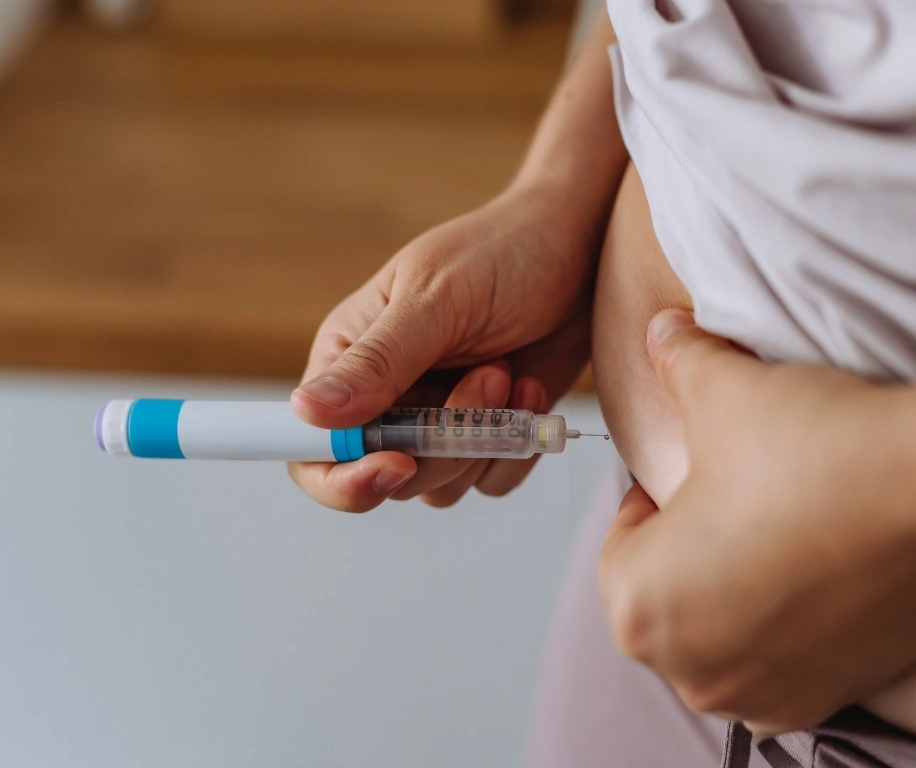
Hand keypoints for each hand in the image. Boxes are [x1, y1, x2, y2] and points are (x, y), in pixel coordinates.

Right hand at [289, 183, 596, 510]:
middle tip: (490, 376)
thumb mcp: (437, 298)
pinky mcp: (487, 433)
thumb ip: (378, 360)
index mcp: (350, 358)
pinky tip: (532, 388)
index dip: (341, 477)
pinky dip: (517, 447)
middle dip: (442, 442)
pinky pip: (490, 481)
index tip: (396, 464)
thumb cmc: (502, 252)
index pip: (311, 447)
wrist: (582, 250)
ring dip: (483, 440)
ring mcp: (437, 420)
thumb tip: (307, 411)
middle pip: (384, 478)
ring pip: (440, 485)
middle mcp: (386, 398)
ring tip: (509, 372)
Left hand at [597, 309, 915, 732]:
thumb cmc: (813, 454)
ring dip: (735, 587)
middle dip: (691, 545)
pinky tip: (816, 570)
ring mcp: (758, 695)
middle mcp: (688, 670)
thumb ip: (674, 361)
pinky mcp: (825, 698)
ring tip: (777, 529)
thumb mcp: (718, 390)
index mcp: (638, 607)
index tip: (690, 473)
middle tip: (732, 497)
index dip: (654, 497)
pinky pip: (778, 660)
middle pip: (669, 594)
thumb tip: (660, 334)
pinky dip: (785, 623)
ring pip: (721, 631)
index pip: (623, 543)